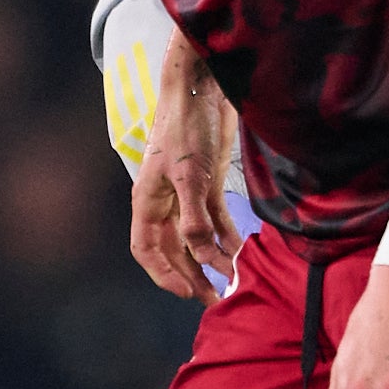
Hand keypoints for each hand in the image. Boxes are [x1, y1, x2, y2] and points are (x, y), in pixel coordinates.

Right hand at [128, 52, 240, 298]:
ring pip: (197, 238)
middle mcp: (165, 203)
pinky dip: (228, 237)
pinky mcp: (209, 184)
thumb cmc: (185, 128)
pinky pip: (216, 219)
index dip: (163, 274)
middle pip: (175, 250)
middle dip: (193, 275)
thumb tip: (202, 256)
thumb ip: (194, 218)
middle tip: (215, 298)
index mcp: (148, 202)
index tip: (187, 291)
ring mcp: (188, 194)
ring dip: (213, 260)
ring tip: (232, 280)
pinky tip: (242, 252)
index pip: (146, 249)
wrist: (203, 90)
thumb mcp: (189, 175)